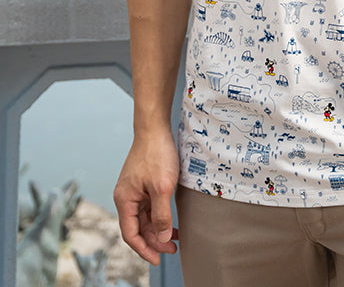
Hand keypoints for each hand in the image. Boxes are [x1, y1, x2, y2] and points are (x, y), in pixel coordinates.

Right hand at [113, 128, 179, 264]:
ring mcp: (134, 190)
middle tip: (173, 248)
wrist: (155, 127)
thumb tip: (163, 239)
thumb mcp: (163, 187)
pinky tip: (171, 221)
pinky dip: (159, 216)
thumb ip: (161, 216)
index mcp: (125, 200)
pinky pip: (149, 207)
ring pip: (144, 218)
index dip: (144, 249)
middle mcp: (126, 197)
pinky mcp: (142, 184)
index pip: (131, 234)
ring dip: (158, 229)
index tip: (158, 259)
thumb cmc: (156, 154)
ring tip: (175, 238)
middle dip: (154, 240)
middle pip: (138, 228)